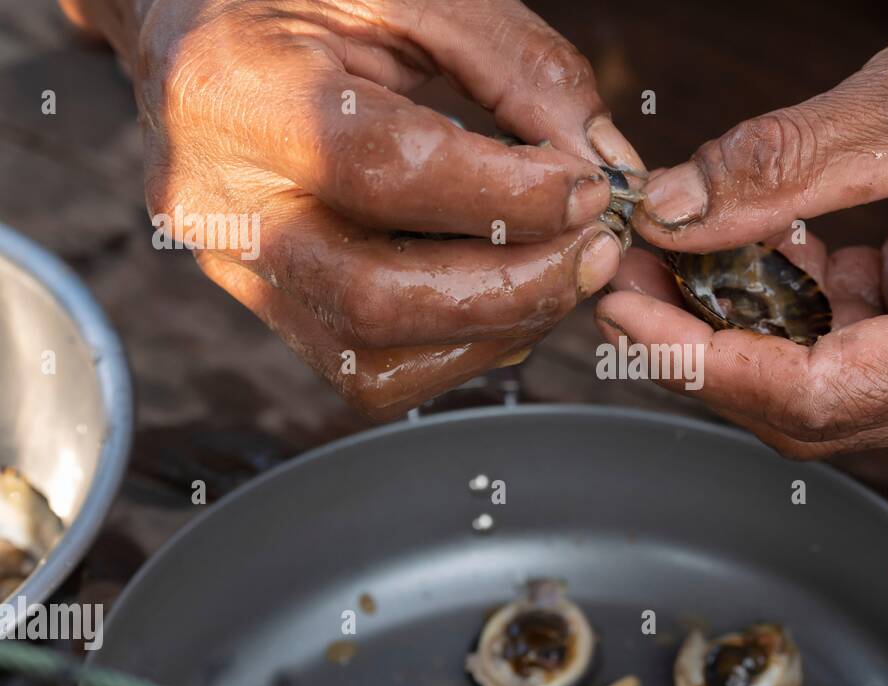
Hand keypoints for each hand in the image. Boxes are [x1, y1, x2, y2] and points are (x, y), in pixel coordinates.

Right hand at [64, 0, 642, 418]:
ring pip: (375, 358)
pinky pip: (370, 369)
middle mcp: (220, 200)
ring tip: (561, 271)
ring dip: (498, 330)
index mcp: (240, 91)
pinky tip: (504, 294)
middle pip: (378, 296)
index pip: (383, 170)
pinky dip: (459, 348)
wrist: (201, 30)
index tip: (591, 189)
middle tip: (597, 252)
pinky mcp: (266, 304)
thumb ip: (518, 66)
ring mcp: (235, 267)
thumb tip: (606, 164)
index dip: (507, 194)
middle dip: (517, 286)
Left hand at [599, 0, 887, 455]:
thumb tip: (670, 211)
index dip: (700, 360)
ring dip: (762, 323)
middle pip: (820, 407)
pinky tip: (784, 244)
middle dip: (716, 348)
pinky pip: (878, 340)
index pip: (813, 397)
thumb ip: (780, 170)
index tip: (623, 312)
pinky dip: (817, 300)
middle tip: (639, 286)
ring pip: (842, 380)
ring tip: (700, 253)